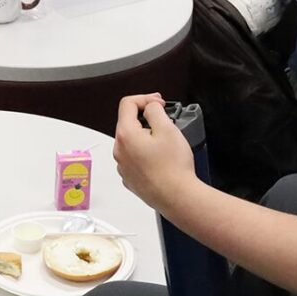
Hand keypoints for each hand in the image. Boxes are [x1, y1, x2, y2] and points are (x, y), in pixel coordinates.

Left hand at [112, 94, 197, 213]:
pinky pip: (134, 159)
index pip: (127, 104)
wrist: (177, 197)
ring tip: (165, 144)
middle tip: (166, 121)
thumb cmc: (173, 168)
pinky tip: (161, 159)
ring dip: (146, 137)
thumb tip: (150, 107)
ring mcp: (123, 166)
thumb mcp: (167, 128)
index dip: (145, 99)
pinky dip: (145, 154)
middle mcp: (119, 151)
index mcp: (125, 135)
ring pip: (132, 142)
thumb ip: (155, 110)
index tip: (158, 103)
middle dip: (146, 119)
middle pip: (128, 123)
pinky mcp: (130, 178)